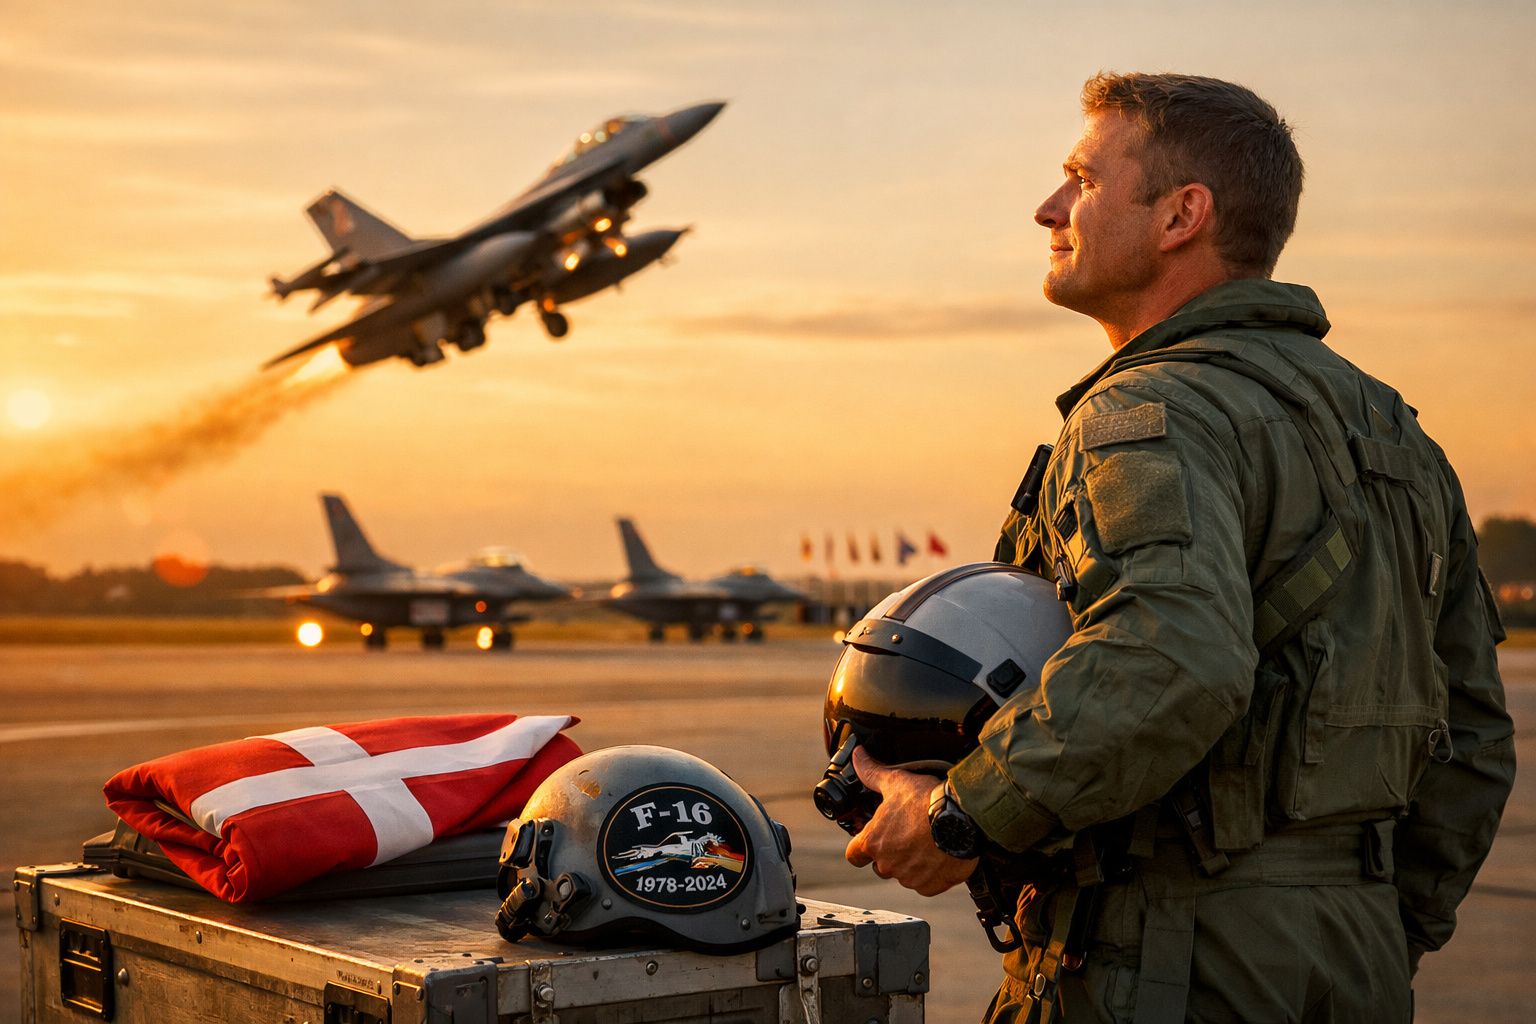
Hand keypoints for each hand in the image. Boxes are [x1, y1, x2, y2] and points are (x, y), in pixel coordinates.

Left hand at [843, 746, 977, 895]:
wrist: (962, 819)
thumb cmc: (926, 801)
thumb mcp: (896, 782)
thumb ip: (871, 773)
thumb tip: (857, 755)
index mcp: (873, 842)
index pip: (854, 855)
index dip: (861, 847)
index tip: (873, 839)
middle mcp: (887, 864)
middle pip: (881, 864)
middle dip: (891, 852)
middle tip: (908, 834)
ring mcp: (908, 878)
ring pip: (904, 874)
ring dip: (912, 862)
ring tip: (927, 841)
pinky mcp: (929, 887)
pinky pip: (925, 884)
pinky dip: (930, 873)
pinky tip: (938, 854)